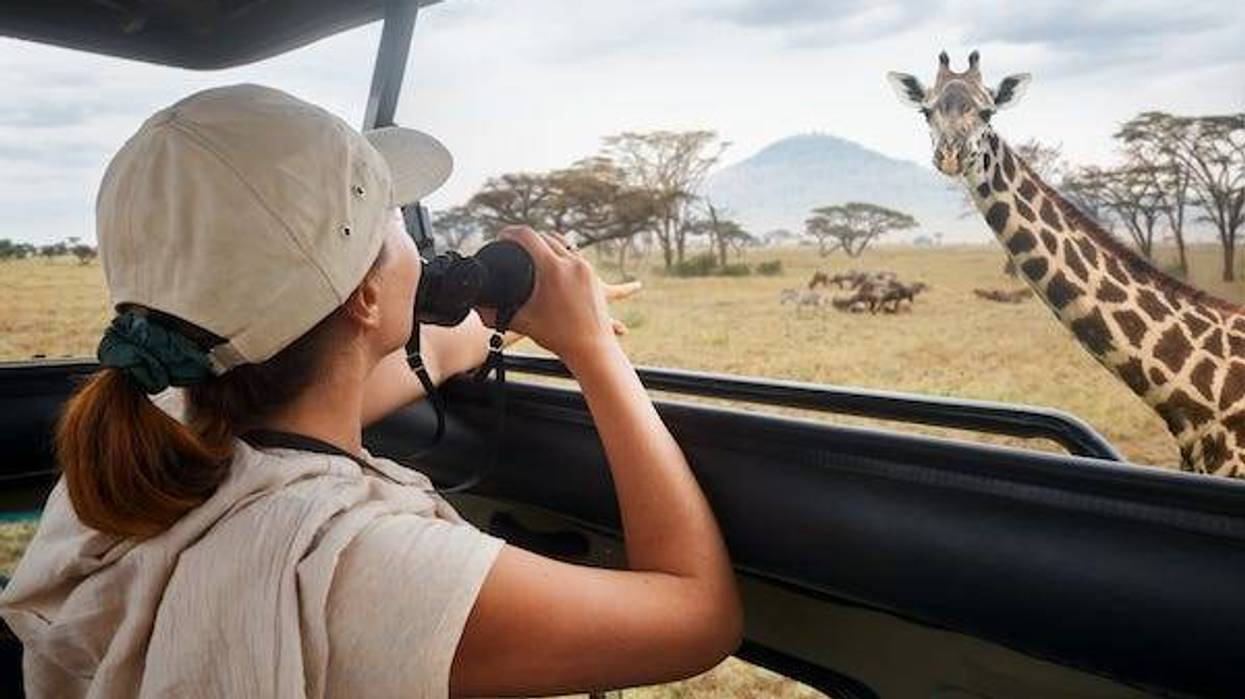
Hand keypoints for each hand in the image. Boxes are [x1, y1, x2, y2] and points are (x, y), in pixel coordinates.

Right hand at [483, 227, 637, 361]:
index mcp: (553, 269)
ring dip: (546, 243)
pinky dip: (561, 255)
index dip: (510, 232)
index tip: (501, 236)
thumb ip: (495, 315)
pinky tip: (552, 261)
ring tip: (531, 249)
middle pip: (545, 236)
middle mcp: (571, 263)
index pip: (527, 236)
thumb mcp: (523, 322)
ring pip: (563, 243)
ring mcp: (585, 268)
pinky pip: (574, 256)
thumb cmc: (558, 337)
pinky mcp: (593, 276)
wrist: (592, 348)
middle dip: (527, 238)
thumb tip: (474, 309)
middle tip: (513, 245)